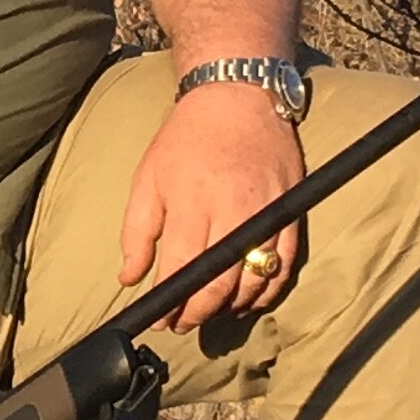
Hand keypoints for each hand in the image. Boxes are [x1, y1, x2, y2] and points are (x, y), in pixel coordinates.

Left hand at [117, 80, 308, 330]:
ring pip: (253, 282)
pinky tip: (248, 298)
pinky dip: (266, 290)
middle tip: (183, 323)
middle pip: (219, 286)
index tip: (159, 318)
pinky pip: (284, 266)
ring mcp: (266, 214)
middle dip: (198, 314)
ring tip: (212, 312)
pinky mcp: (290, 211)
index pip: (181, 271)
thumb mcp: (148, 178)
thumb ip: (136, 232)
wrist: (238, 96)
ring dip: (231, 308)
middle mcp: (232, 213)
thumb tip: (128, 278)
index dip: (170, 304)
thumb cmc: (187, 138)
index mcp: (192, 204)